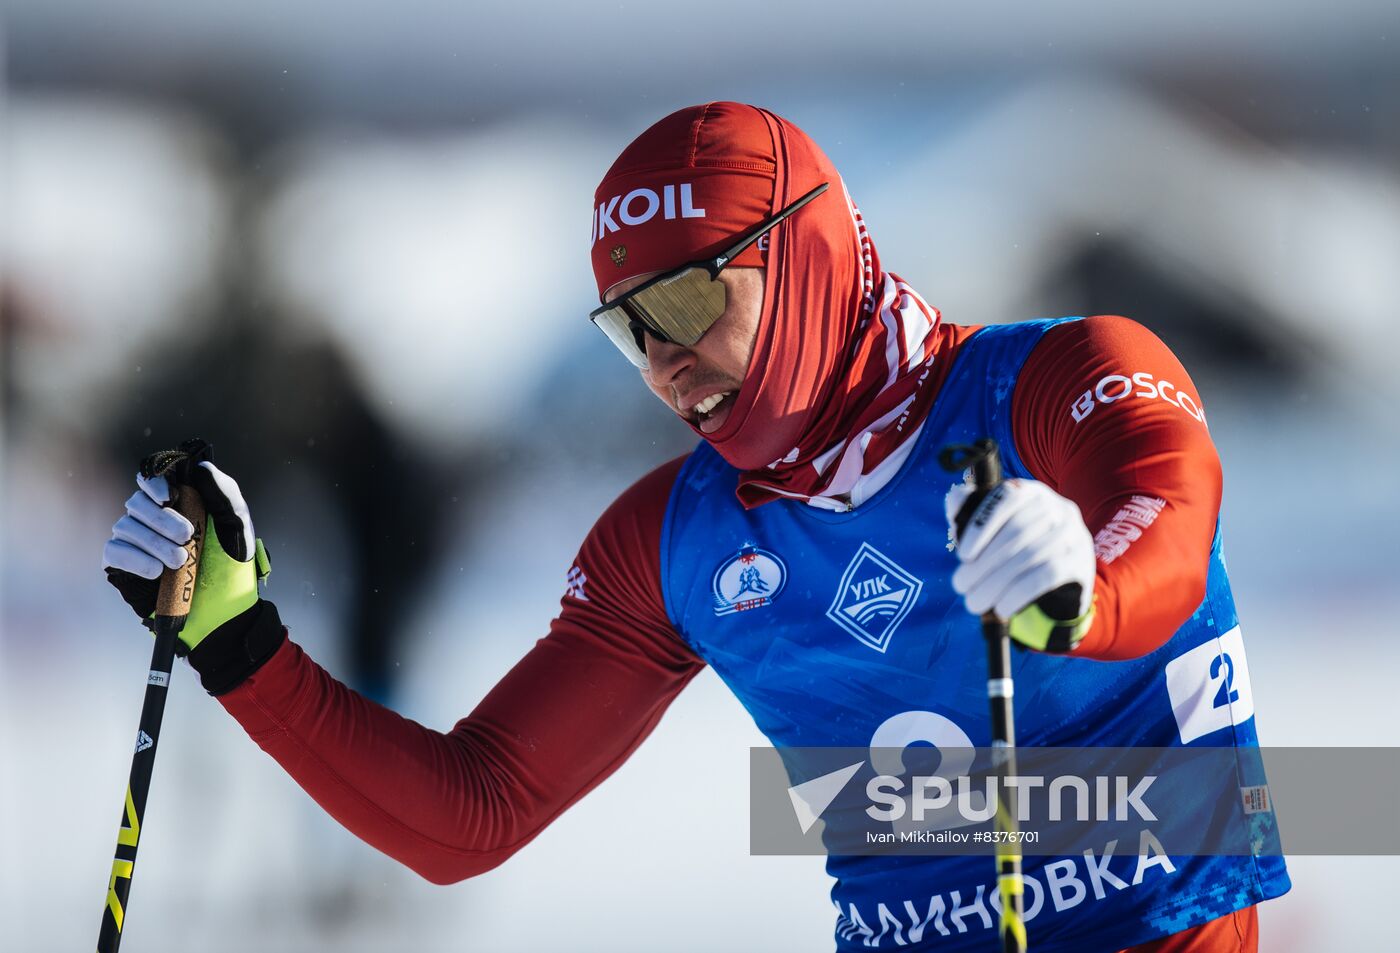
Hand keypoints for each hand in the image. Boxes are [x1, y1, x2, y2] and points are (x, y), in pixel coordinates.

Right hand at [102, 440, 268, 652]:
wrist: (222, 609)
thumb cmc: (231, 566)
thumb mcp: (236, 526)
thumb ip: (223, 494)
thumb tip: (200, 465)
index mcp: (177, 503)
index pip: (150, 480)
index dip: (153, 482)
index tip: (169, 495)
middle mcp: (151, 519)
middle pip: (137, 503)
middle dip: (162, 518)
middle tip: (188, 537)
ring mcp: (135, 542)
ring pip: (125, 526)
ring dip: (154, 542)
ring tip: (180, 561)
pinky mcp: (122, 566)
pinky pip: (114, 551)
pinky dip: (135, 559)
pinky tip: (157, 571)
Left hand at [945, 478, 1094, 652]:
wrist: (1062, 580)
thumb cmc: (1017, 549)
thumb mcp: (995, 527)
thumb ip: (971, 510)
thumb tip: (954, 501)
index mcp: (1033, 493)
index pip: (1007, 497)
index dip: (981, 525)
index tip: (962, 555)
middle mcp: (1058, 508)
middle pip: (1016, 533)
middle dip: (982, 564)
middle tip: (960, 586)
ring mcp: (1073, 535)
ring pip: (1028, 557)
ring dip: (995, 583)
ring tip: (973, 602)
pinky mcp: (1080, 563)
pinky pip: (1046, 577)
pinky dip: (1019, 594)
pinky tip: (1001, 608)